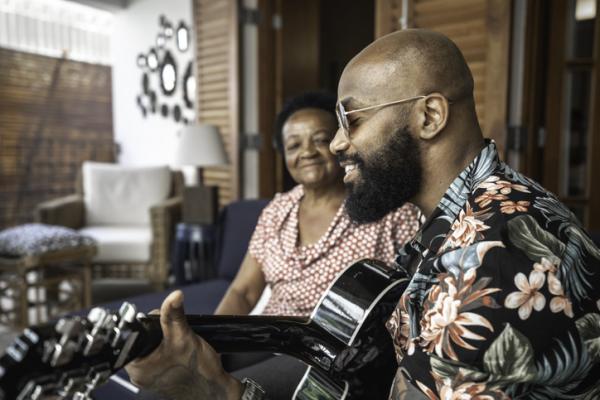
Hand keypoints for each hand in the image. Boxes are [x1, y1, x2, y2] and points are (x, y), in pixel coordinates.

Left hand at [125, 291, 242, 399]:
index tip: (162, 323)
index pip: (134, 335)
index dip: (149, 324)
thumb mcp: (184, 336)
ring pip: (153, 347)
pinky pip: (161, 357)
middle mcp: (140, 375)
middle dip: (160, 332)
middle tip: (174, 335)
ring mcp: (151, 377)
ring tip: (179, 344)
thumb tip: (173, 296)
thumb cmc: (198, 372)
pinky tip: (180, 352)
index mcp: (137, 368)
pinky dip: (170, 350)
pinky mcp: (162, 378)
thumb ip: (174, 314)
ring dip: (166, 341)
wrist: (215, 390)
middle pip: (144, 340)